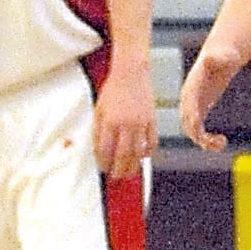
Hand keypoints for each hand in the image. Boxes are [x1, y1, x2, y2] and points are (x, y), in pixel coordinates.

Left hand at [91, 63, 156, 179]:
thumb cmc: (114, 89)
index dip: (104, 162)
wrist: (131, 73)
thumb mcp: (99, 109)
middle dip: (118, 170)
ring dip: (133, 166)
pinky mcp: (152, 120)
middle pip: (123, 156)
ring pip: (138, 153)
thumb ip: (98, 130)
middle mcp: (126, 124)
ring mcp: (141, 123)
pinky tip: (143, 156)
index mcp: (110, 121)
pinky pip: (152, 142)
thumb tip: (99, 149)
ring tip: (129, 172)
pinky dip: (148, 152)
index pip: (106, 150)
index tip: (103, 168)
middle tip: (115, 177)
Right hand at [177, 41, 235, 148]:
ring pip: (191, 130)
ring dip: (203, 141)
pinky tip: (221, 141)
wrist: (220, 56)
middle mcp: (188, 98)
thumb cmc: (223, 54)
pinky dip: (207, 139)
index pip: (188, 104)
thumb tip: (214, 57)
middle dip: (198, 135)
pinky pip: (198, 130)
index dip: (192, 116)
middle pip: (186, 121)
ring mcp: (193, 106)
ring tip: (222, 144)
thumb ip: (218, 57)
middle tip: (217, 142)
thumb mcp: (222, 55)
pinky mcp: (200, 111)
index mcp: (192, 86)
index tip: (200, 129)